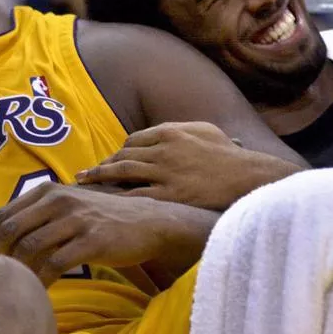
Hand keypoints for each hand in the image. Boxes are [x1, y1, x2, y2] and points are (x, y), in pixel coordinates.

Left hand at [0, 183, 172, 285]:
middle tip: (2, 279)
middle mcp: (60, 200)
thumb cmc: (105, 218)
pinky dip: (43, 281)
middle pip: (11, 231)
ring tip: (20, 287)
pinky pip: (54, 265)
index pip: (4, 216)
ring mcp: (76, 219)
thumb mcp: (72, 204)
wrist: (149, 222)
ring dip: (21, 272)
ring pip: (30, 248)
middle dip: (1, 258)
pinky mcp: (92, 241)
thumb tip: (4, 232)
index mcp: (50, 191)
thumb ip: (42, 213)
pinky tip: (42, 292)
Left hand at [76, 121, 284, 209]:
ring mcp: (165, 172)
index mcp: (171, 132)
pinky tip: (105, 204)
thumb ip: (183, 129)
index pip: (133, 140)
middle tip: (85, 174)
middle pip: (124, 155)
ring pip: (124, 173)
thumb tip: (168, 132)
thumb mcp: (206, 131)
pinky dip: (118, 198)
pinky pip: (136, 195)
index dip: (120, 152)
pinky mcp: (170, 195)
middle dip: (103, 165)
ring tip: (85, 185)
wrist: (248, 178)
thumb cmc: (230, 156)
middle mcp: (163, 149)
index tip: (110, 161)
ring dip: (101, 178)